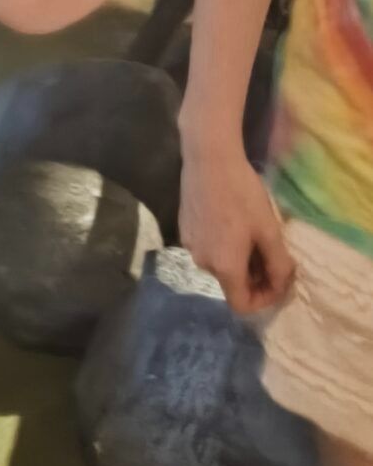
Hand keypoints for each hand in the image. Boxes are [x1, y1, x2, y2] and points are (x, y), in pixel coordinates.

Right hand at [179, 145, 295, 314]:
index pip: (242, 306)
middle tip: (271, 254)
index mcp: (224, 268)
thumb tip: (282, 285)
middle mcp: (203, 263)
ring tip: (252, 235)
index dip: (265, 301)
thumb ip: (279, 265)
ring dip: (239, 260)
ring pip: (220, 266)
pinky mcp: (184, 229)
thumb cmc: (242, 195)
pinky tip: (232, 222)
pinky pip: (208, 249)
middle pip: (232, 285)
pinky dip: (224, 246)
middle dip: (255, 277)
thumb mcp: (269, 230)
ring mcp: (190, 246)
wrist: (208, 160)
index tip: (278, 281)